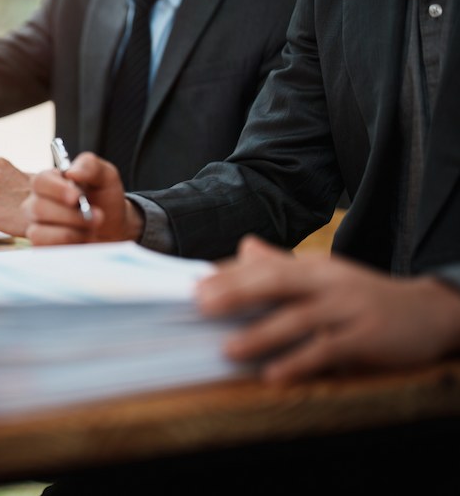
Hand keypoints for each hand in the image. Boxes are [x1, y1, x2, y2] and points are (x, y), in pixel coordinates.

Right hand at [24, 152, 142, 244]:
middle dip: (71, 215)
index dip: (56, 190)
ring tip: (90, 229)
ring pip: (38, 232)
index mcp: (50, 182)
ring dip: (70, 232)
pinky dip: (66, 246)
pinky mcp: (42, 246)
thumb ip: (90, 166)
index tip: (77, 197)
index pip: (40, 181)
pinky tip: (80, 241)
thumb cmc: (105, 199)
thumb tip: (71, 172)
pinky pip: (43, 248)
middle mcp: (38, 203)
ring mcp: (37, 226)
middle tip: (97, 216)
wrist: (115, 228)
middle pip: (38, 208)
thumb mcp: (106, 176)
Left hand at [198, 236, 459, 383]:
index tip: (194, 285)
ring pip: (299, 319)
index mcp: (313, 266)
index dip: (228, 276)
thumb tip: (243, 246)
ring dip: (261, 334)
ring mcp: (348, 309)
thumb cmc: (362, 295)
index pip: (264, 268)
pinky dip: (299, 362)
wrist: (427, 311)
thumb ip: (282, 264)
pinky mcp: (366, 337)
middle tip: (200, 305)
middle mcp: (328, 282)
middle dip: (236, 293)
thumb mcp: (323, 275)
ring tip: (228, 349)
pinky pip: (328, 350)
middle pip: (277, 282)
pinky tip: (273, 375)